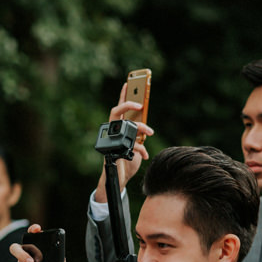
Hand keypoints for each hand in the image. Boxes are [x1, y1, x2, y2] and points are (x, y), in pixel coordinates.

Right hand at [93, 83, 154, 202]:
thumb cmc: (128, 161)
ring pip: (125, 126)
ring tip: (149, 133)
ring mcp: (112, 141)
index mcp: (119, 128)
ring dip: (140, 128)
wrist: (121, 179)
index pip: (120, 109)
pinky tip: (144, 154)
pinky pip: (129, 144)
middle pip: (116, 112)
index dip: (123, 95)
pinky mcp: (113, 151)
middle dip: (128, 105)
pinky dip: (140, 149)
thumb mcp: (137, 145)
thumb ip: (139, 135)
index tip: (128, 82)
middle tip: (139, 104)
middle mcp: (113, 132)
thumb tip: (146, 127)